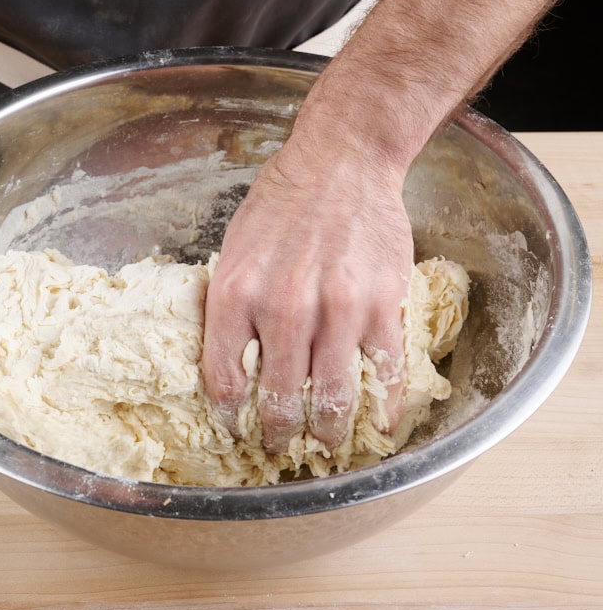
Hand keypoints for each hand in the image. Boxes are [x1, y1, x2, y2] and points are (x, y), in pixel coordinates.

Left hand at [202, 135, 412, 453]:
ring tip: (326, 447)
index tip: (236, 428)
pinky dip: (383, 408)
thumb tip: (231, 364)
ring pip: (333, 398)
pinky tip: (379, 426)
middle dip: (280, 434)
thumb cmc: (283, 203)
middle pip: (281, 399)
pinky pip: (384, 373)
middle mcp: (284, 308)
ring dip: (329, 432)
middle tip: (280, 447)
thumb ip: (233, 307)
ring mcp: (337, 310)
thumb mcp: (235, 250)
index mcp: (237, 294)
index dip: (231, 416)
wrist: (342, 161)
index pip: (225, 379)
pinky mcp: (382, 305)